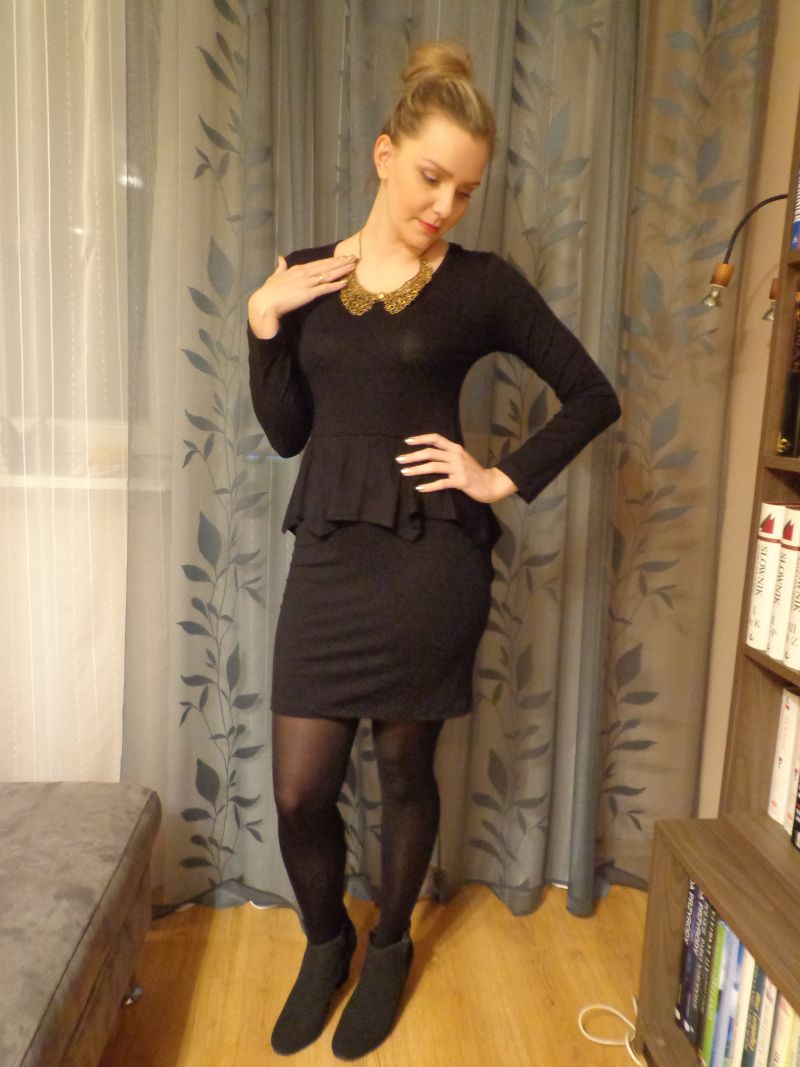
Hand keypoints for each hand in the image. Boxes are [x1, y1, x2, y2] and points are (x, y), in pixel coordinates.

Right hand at [248, 254, 357, 337]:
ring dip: (342, 270)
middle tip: (355, 257)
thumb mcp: (274, 277)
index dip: (332, 260)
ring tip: (354, 266)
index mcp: (297, 269)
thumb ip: (280, 268)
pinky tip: (345, 282)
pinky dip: (335, 284)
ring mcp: (307, 283)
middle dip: (341, 261)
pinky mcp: (308, 294)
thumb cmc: (268, 292)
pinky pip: (325, 288)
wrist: (265, 303)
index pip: (319, 263)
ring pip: (328, 274)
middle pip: (326, 266)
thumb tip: (280, 258)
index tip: (343, 257)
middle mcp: (304, 273)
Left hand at [395, 433, 517, 503]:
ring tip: (404, 472)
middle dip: (413, 456)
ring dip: (417, 469)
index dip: (421, 439)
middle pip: (430, 453)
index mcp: (455, 448)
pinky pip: (442, 483)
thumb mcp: (461, 459)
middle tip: (399, 460)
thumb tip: (429, 455)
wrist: (491, 484)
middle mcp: (456, 456)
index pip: (435, 438)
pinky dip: (429, 486)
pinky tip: (419, 488)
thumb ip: (447, 455)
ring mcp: (458, 468)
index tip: (407, 441)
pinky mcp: (460, 481)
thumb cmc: (474, 472)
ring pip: (433, 466)